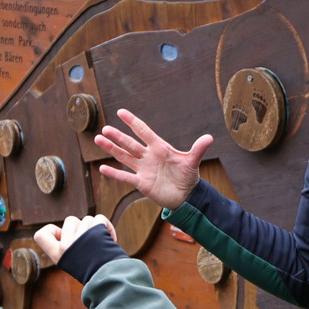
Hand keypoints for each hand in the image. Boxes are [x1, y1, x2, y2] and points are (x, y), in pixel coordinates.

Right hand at [33, 214, 117, 264]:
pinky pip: (100, 219)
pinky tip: (111, 238)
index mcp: (57, 254)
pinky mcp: (96, 233)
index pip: (40, 235)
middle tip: (89, 242)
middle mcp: (65, 246)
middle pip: (70, 220)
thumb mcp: (70, 262)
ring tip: (101, 242)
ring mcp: (80, 238)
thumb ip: (64, 246)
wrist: (110, 280)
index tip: (62, 235)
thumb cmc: (92, 272)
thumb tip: (63, 230)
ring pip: (87, 219)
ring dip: (95, 228)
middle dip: (82, 226)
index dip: (52, 230)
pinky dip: (107, 225)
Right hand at [94, 109, 211, 210]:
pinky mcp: (141, 183)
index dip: (133, 122)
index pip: (143, 132)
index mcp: (160, 148)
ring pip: (124, 157)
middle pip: (130, 144)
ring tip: (99, 140)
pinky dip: (114, 173)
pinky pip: (125, 177)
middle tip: (105, 128)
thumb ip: (198, 149)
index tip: (121, 112)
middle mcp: (148, 156)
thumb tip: (209, 137)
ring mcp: (143, 169)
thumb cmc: (188, 177)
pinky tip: (102, 167)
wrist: (186, 196)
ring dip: (112, 149)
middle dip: (118, 136)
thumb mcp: (192, 162)